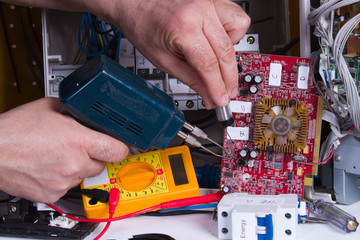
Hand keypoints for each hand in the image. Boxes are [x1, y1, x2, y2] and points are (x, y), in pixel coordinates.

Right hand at [0, 98, 128, 202]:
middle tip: (80, 146)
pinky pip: (68, 186)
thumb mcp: (50, 107)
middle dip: (95, 155)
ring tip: (59, 155)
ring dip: (78, 166)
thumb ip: (74, 111)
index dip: (120, 147)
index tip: (118, 145)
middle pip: (102, 163)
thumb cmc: (15, 130)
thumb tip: (85, 112)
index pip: (118, 150)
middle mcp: (75, 163)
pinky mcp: (53, 193)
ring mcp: (64, 180)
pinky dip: (63, 177)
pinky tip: (50, 166)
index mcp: (79, 140)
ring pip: (85, 175)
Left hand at [110, 0, 249, 108]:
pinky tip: (218, 40)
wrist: (135, 3)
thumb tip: (208, 96)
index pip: (209, 65)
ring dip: (232, 51)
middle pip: (226, 52)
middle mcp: (200, 11)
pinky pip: (235, 15)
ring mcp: (208, 2)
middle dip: (229, 78)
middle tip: (226, 92)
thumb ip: (190, 79)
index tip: (220, 100)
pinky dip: (232, 31)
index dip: (217, 87)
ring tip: (218, 61)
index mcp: (183, 28)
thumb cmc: (143, 26)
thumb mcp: (163, 60)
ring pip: (239, 29)